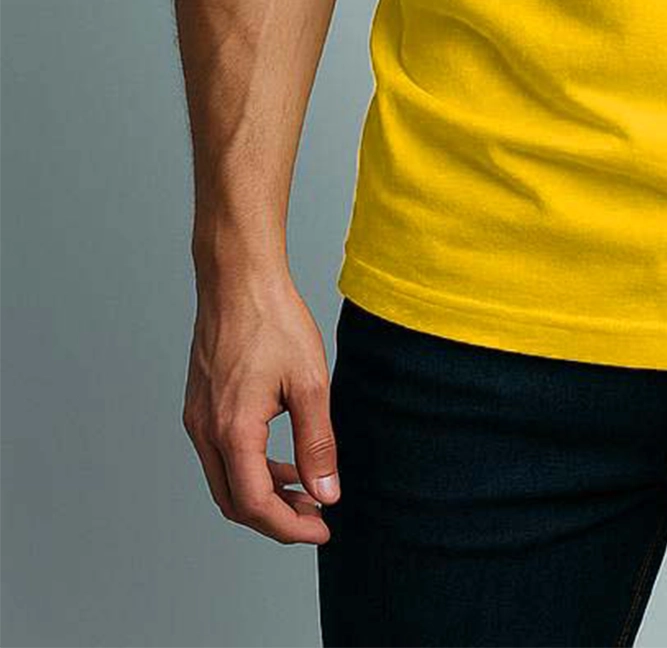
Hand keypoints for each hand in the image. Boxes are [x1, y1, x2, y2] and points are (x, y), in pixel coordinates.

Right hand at [182, 269, 339, 544]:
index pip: (255, 504)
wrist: (238, 278)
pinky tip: (282, 459)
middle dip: (276, 518)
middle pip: (235, 502)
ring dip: (264, 494)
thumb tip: (327, 493)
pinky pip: (221, 455)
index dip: (289, 527)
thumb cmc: (273, 321)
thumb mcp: (309, 383)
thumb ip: (317, 443)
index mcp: (232, 431)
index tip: (322, 529)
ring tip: (306, 491)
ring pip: (226, 480)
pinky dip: (251, 468)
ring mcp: (197, 419)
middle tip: (316, 517)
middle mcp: (205, 431)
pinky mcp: (199, 406)